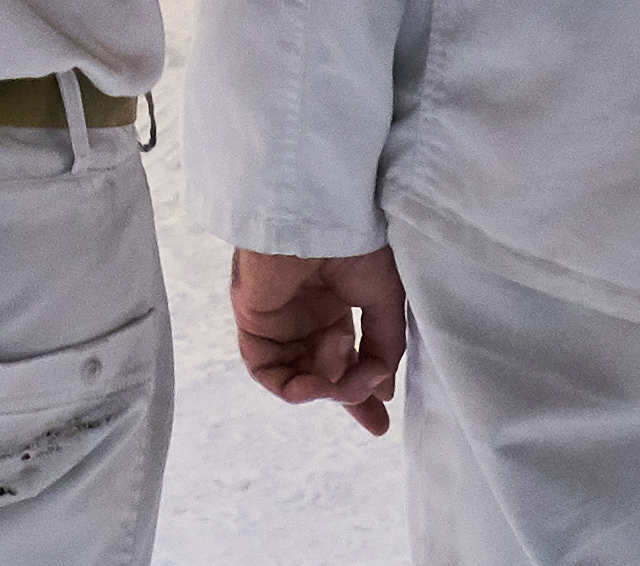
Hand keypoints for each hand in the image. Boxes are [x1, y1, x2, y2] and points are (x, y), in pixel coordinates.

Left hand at [230, 245, 411, 432]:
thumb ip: (384, 347)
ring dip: (328, 389)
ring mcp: (278, 318)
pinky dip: (293, 388)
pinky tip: (319, 387)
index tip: (383, 417)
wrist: (324, 216)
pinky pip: (266, 369)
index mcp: (333, 304)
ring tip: (351, 382)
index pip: (343, 357)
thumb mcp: (385, 300)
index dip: (362, 389)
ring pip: (297, 375)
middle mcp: (303, 313)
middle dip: (347, 400)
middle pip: (319, 372)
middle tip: (374, 423)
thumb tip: (383, 390)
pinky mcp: (253, 319)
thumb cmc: (358, 243)